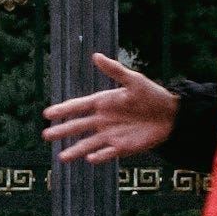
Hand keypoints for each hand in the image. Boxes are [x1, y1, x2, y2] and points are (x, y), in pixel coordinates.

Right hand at [42, 52, 179, 162]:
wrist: (171, 115)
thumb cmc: (152, 95)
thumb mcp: (134, 80)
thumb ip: (115, 70)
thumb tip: (95, 56)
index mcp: (103, 103)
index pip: (78, 106)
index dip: (63, 110)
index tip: (47, 114)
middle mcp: (102, 120)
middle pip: (77, 127)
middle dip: (62, 131)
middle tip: (45, 135)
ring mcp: (110, 135)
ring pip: (87, 144)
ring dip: (74, 150)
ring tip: (61, 158)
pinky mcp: (121, 147)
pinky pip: (106, 153)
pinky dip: (99, 157)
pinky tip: (90, 159)